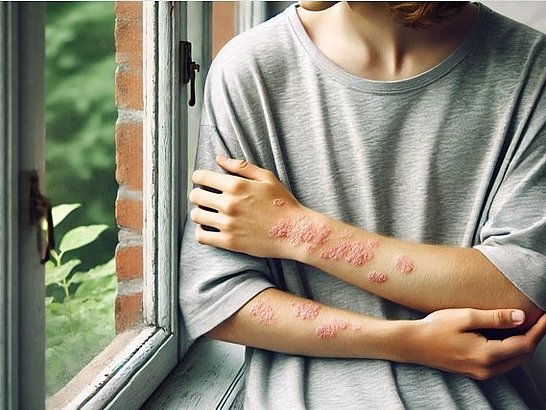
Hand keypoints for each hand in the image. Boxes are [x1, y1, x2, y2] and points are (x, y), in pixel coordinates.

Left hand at [190, 156, 302, 257]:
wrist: (294, 231)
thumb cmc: (283, 204)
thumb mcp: (267, 178)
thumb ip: (241, 166)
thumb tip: (219, 158)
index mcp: (236, 185)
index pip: (202, 177)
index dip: (199, 177)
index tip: (202, 180)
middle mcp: (228, 204)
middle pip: (196, 196)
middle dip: (198, 194)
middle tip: (206, 197)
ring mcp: (228, 224)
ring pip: (196, 215)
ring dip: (199, 212)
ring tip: (207, 213)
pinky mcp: (229, 241)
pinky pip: (202, 236)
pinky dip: (201, 232)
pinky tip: (208, 228)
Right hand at [401, 308, 545, 379]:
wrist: (412, 344)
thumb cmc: (435, 328)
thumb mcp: (466, 317)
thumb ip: (495, 318)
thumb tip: (521, 316)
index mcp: (487, 355)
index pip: (524, 343)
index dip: (538, 329)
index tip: (545, 315)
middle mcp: (487, 368)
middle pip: (522, 355)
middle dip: (534, 337)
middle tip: (540, 319)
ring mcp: (480, 372)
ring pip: (513, 361)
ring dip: (524, 344)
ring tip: (529, 326)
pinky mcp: (474, 370)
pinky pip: (502, 362)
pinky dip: (511, 350)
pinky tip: (509, 336)